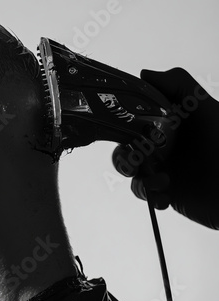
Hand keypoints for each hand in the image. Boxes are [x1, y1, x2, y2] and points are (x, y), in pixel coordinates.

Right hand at [112, 68, 218, 228]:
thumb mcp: (208, 111)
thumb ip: (180, 87)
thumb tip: (144, 74)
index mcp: (170, 121)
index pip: (135, 115)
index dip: (124, 120)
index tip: (124, 126)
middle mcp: (164, 143)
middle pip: (125, 144)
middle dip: (127, 153)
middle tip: (140, 158)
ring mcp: (163, 167)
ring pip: (130, 170)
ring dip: (140, 177)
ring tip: (162, 181)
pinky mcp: (166, 191)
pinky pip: (143, 192)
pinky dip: (151, 195)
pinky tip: (166, 195)